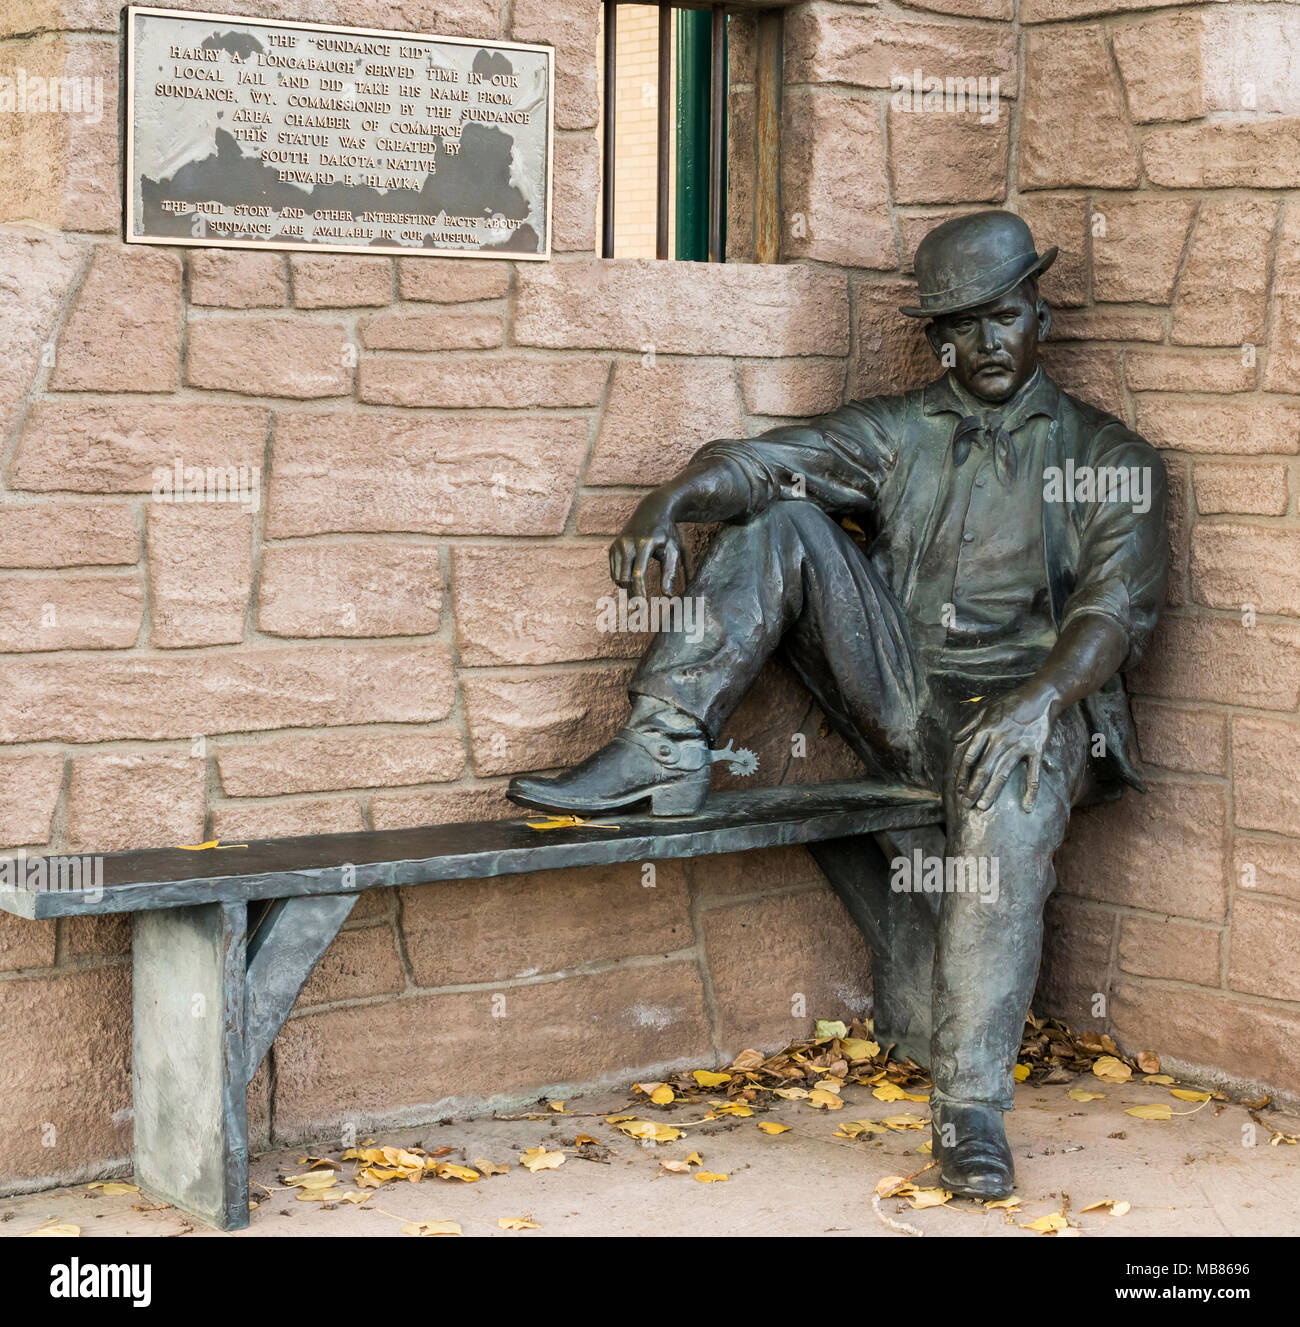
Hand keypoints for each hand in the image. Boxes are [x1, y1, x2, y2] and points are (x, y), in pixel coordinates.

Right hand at [609, 493, 685, 597]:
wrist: (652, 510)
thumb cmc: (666, 533)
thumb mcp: (673, 550)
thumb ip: (670, 572)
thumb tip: (668, 595)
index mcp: (644, 544)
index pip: (638, 574)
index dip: (639, 592)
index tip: (642, 607)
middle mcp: (627, 544)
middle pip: (624, 578)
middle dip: (632, 593)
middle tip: (641, 606)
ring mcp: (617, 545)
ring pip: (617, 577)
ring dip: (627, 587)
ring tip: (639, 590)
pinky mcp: (612, 548)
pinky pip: (614, 572)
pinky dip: (622, 579)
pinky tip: (632, 579)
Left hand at [954, 684, 1057, 811]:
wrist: (1040, 697)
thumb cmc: (1010, 702)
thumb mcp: (985, 708)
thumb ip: (969, 725)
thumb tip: (954, 738)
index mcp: (986, 730)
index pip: (970, 757)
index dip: (962, 775)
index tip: (958, 789)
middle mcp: (1000, 739)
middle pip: (983, 769)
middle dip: (973, 789)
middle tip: (967, 805)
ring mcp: (1018, 746)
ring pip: (1002, 774)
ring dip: (991, 792)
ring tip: (982, 807)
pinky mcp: (1036, 750)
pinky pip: (1033, 774)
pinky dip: (1030, 791)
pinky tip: (1026, 806)